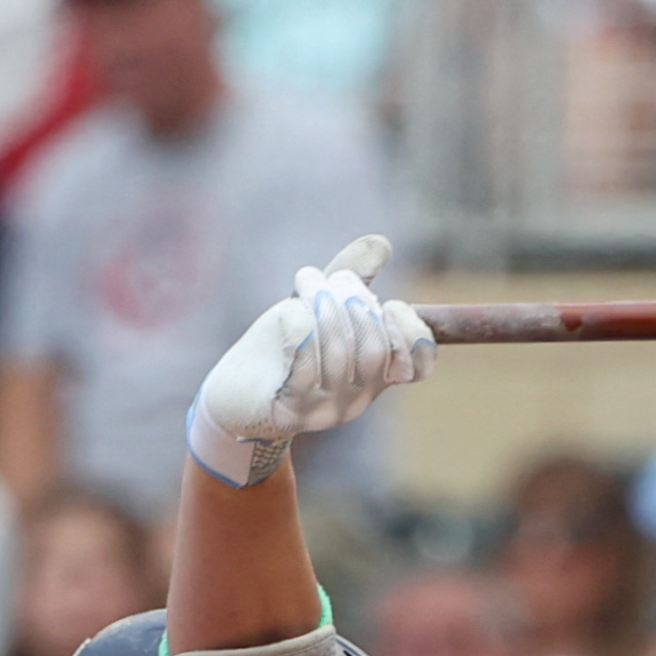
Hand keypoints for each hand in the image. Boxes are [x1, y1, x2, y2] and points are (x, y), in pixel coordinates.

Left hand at [187, 235, 433, 490]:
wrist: (236, 392)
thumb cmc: (286, 346)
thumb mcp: (323, 307)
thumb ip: (355, 277)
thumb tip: (382, 244)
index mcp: (375, 377)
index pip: (419, 365)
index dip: (412, 332)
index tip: (389, 305)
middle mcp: (357, 399)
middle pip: (374, 348)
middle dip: (354, 301)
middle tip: (329, 281)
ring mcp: (324, 411)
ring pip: (340, 352)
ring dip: (322, 304)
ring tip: (306, 280)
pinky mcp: (290, 412)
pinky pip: (304, 365)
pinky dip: (300, 326)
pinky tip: (289, 309)